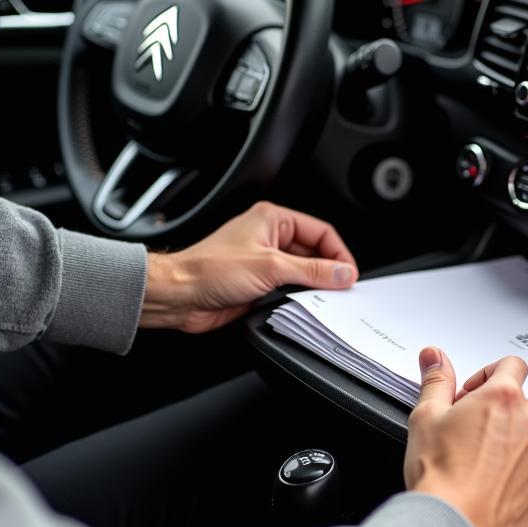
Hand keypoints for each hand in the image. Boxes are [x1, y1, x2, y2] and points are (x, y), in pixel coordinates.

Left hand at [140, 201, 357, 332]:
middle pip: (315, 253)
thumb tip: (342, 273)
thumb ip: (311, 271)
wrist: (179, 296)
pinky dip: (299, 299)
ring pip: (303, 274)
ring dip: (313, 287)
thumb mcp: (270, 267)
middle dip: (328, 272)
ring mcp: (265, 262)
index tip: (348, 275)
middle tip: (340, 290)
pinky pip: (290, 290)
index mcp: (273, 220)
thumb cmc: (209, 270)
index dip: (338, 253)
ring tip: (321, 299)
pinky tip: (302, 306)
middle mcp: (270, 238)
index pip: (321, 232)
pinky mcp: (260, 284)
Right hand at [404, 348, 527, 526]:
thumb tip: (434, 358)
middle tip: (464, 431)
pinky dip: (514, 475)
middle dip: (495, 413)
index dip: (488, 375)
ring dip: (507, 444)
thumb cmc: (440, 476)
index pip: (511, 365)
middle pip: (519, 404)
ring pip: (527, 439)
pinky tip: (485, 485)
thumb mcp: (426, 417)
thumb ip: (436, 381)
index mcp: (504, 398)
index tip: (472, 393)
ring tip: (473, 464)